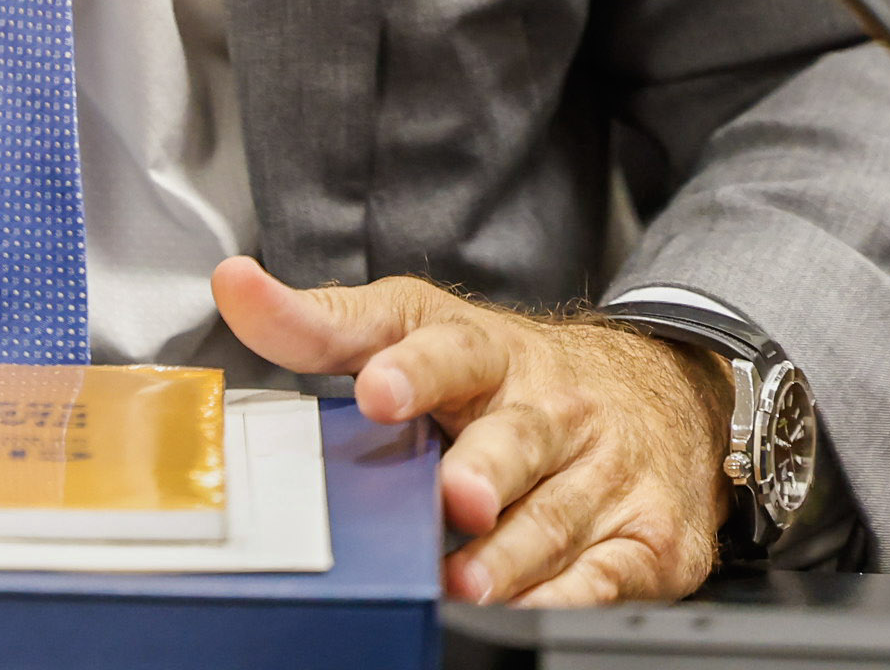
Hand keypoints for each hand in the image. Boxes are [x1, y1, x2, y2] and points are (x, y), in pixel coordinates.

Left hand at [212, 255, 729, 606]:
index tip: (376, 390)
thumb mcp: (421, 329)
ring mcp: (602, 467)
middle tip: (453, 495)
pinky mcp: (645, 532)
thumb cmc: (512, 375)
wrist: (656, 392)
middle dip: (483, 468)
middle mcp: (548, 406)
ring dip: (510, 552)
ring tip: (469, 581)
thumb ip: (325, 323)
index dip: (410, 368)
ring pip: (554, 515)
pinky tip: (541, 605)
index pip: (444, 349)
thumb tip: (233, 285)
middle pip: (513, 437)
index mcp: (485, 353)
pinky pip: (605, 570)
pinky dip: (572, 593)